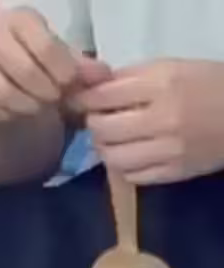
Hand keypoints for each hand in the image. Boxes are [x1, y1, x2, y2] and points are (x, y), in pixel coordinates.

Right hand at [0, 8, 106, 122]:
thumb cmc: (32, 62)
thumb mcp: (59, 60)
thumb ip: (81, 68)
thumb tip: (102, 76)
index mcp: (19, 19)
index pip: (46, 47)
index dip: (63, 72)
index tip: (68, 84)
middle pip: (25, 71)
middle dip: (46, 92)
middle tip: (53, 99)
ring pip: (4, 93)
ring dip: (27, 106)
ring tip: (37, 106)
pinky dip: (7, 116)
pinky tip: (15, 111)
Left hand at [71, 59, 223, 184]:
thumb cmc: (208, 85)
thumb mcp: (171, 68)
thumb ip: (129, 77)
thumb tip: (90, 88)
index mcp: (161, 85)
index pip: (103, 97)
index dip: (86, 100)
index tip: (83, 101)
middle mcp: (162, 118)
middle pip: (102, 129)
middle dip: (93, 124)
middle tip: (98, 121)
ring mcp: (168, 149)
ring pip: (112, 157)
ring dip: (105, 149)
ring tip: (113, 140)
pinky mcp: (174, 172)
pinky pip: (131, 176)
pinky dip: (123, 167)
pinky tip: (131, 155)